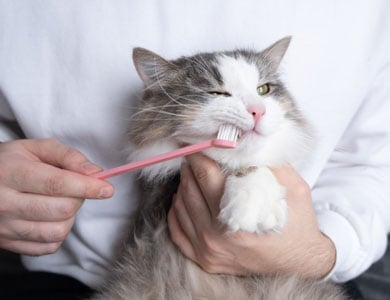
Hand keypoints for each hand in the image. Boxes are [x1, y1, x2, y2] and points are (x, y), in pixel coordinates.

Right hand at [0, 139, 113, 254]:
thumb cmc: (12, 162)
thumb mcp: (36, 148)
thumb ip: (68, 156)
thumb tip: (95, 173)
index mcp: (11, 173)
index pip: (56, 184)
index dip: (87, 187)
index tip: (107, 189)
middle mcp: (3, 203)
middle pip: (61, 209)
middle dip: (79, 198)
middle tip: (75, 188)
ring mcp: (4, 227)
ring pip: (57, 231)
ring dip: (70, 217)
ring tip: (60, 202)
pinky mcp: (7, 244)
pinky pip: (48, 246)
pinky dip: (59, 233)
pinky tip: (51, 217)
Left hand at [167, 154, 335, 278]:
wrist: (300, 260)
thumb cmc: (296, 223)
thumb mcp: (292, 187)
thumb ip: (267, 162)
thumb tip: (243, 143)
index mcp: (236, 216)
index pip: (205, 175)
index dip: (198, 154)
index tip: (197, 143)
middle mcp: (216, 236)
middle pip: (189, 189)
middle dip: (190, 167)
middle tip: (195, 155)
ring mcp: (207, 250)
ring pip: (180, 207)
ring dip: (183, 185)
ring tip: (192, 173)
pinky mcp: (204, 259)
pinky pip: (177, 231)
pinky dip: (176, 211)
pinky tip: (182, 199)